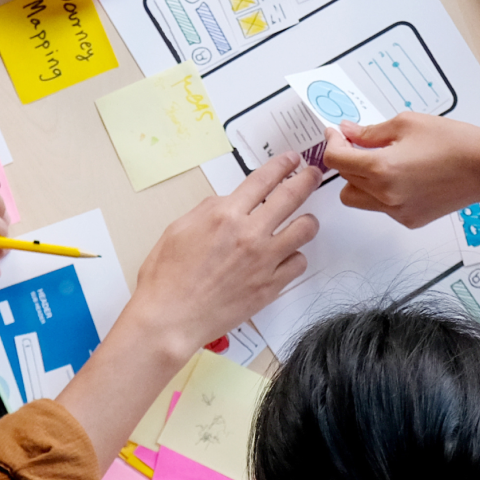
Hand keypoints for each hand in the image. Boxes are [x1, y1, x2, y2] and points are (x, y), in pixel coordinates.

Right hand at [128, 153, 321, 351]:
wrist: (170, 319)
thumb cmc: (167, 277)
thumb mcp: (179, 228)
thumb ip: (209, 209)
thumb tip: (230, 202)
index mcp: (225, 215)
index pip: (263, 179)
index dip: (282, 165)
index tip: (292, 160)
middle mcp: (249, 234)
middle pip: (292, 196)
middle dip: (307, 180)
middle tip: (312, 175)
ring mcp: (264, 261)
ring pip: (305, 230)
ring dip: (306, 220)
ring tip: (303, 221)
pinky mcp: (270, 286)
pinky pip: (298, 263)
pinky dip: (294, 257)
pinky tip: (286, 256)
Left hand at [323, 116, 479, 226]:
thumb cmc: (454, 142)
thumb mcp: (406, 123)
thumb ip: (370, 132)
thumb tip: (348, 132)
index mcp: (381, 169)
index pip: (336, 160)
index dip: (332, 142)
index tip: (337, 133)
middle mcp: (385, 196)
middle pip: (344, 179)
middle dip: (348, 158)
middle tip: (361, 142)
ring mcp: (397, 212)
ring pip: (357, 198)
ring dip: (359, 180)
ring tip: (381, 161)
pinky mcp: (409, 220)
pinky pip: (380, 207)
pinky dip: (381, 192)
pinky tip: (402, 176)